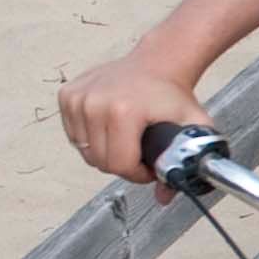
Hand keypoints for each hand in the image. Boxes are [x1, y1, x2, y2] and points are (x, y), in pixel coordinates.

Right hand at [60, 41, 216, 182]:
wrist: (157, 62)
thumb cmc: (171, 93)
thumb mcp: (192, 126)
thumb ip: (186, 162)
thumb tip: (164, 196)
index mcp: (123, 110)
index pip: (119, 165)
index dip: (137, 173)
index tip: (149, 165)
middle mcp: (95, 102)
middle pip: (101, 161)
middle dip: (122, 165)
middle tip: (139, 154)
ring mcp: (78, 97)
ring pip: (85, 151)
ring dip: (105, 153)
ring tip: (126, 140)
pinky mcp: (67, 95)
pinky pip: (74, 136)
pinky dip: (90, 139)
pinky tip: (108, 128)